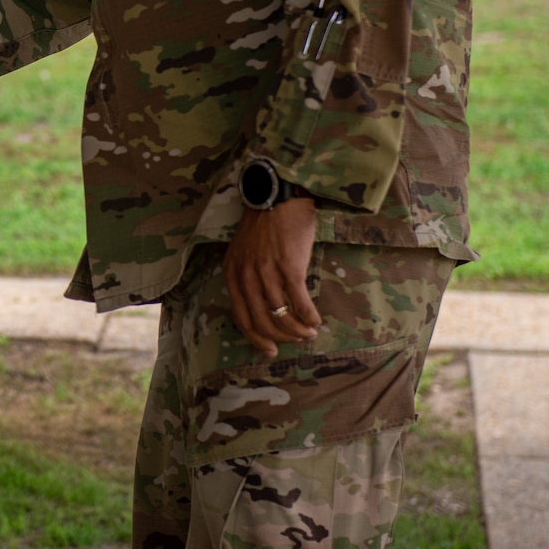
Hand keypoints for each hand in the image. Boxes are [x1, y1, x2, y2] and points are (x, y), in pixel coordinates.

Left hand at [222, 197, 321, 358]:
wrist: (276, 198)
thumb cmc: (263, 225)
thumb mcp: (242, 252)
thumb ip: (246, 277)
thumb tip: (261, 307)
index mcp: (232, 274)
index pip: (241, 318)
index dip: (256, 338)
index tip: (270, 350)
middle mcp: (246, 277)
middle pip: (262, 322)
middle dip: (280, 338)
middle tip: (296, 342)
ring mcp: (267, 273)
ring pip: (281, 316)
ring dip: (298, 331)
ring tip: (310, 333)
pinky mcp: (289, 267)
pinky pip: (299, 303)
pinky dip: (309, 317)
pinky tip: (316, 321)